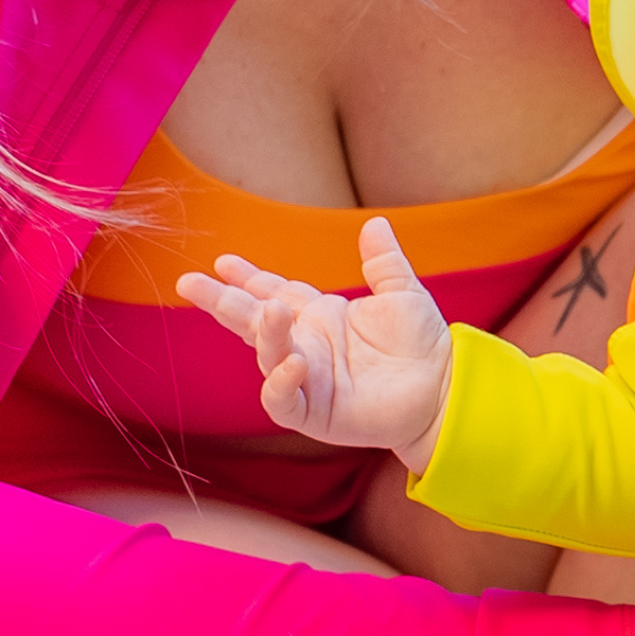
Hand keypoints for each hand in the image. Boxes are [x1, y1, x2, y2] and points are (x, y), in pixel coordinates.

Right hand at [175, 215, 454, 462]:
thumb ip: (384, 262)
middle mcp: (306, 345)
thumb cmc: (423, 344)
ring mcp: (307, 379)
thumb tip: (375, 223)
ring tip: (270, 310)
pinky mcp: (315, 412)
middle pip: (254, 320)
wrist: (444, 388)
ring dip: (265, 334)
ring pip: (267, 355)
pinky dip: (283, 381)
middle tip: (190, 283)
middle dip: (221, 302)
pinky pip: (284, 399)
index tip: (222, 262)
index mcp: (320, 316)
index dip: (247, 278)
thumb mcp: (403, 294)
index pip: (273, 291)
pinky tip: (296, 362)